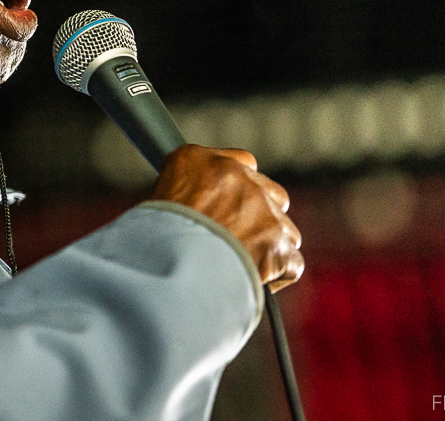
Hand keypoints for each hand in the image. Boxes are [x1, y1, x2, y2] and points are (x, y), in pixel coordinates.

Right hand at [151, 144, 303, 292]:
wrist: (172, 264)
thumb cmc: (153, 237)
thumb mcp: (156, 196)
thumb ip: (184, 189)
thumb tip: (197, 203)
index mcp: (204, 163)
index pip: (242, 162)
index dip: (239, 188)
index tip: (232, 204)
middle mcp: (241, 181)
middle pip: (271, 194)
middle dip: (261, 216)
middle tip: (238, 239)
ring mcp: (266, 215)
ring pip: (284, 230)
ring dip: (270, 246)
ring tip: (243, 265)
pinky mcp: (280, 250)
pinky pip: (291, 262)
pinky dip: (278, 274)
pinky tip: (257, 282)